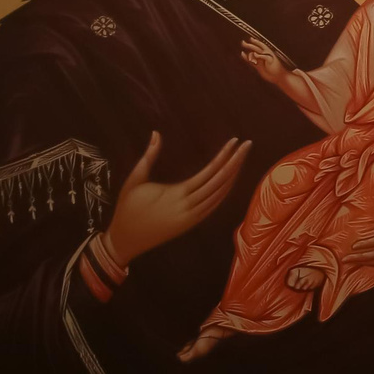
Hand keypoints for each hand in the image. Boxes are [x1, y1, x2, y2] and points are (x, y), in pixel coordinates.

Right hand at [101, 133, 250, 273]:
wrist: (125, 241)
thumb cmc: (127, 208)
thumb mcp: (135, 180)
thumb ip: (148, 156)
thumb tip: (156, 133)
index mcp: (178, 194)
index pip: (210, 172)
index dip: (224, 156)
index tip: (235, 141)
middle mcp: (191, 207)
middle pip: (221, 181)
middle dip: (236, 162)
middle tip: (248, 144)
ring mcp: (194, 217)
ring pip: (222, 194)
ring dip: (234, 175)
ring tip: (241, 157)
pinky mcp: (193, 223)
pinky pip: (216, 204)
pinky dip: (226, 190)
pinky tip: (231, 178)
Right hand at [241, 39, 284, 82]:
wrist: (277, 76)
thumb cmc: (276, 67)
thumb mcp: (270, 60)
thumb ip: (262, 56)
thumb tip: (254, 53)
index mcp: (268, 52)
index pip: (261, 45)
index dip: (256, 41)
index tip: (250, 39)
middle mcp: (263, 56)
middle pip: (255, 48)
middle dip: (249, 45)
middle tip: (243, 43)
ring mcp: (260, 61)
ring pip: (252, 55)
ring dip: (249, 55)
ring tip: (251, 60)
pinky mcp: (258, 66)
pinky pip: (250, 61)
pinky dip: (246, 57)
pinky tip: (243, 54)